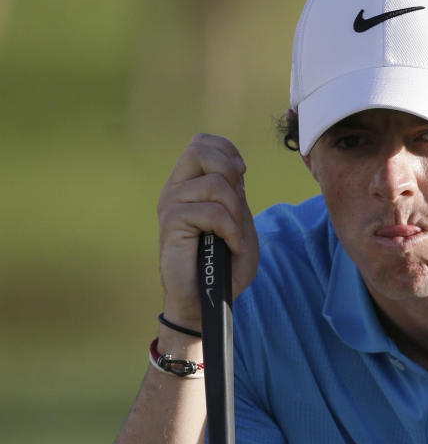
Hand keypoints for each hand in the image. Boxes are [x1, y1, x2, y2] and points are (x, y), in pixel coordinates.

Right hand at [156, 134, 259, 327]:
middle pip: (200, 150)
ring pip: (215, 185)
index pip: (202, 143)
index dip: (227, 151)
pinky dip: (231, 231)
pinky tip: (232, 247)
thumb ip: (236, 194)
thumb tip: (232, 169)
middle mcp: (175, 188)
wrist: (206, 300)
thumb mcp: (239, 223)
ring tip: (235, 238)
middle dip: (230, 172)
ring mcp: (170, 204)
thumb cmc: (224, 266)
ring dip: (236, 213)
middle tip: (239, 202)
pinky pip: (212, 212)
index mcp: (189, 183)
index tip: (241, 177)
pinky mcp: (171, 223)